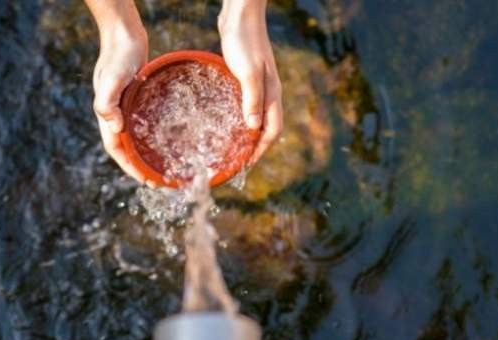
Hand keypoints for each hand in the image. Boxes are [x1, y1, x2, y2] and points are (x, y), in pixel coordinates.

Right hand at [87, 2, 152, 184]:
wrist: (124, 36)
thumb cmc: (118, 57)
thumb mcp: (111, 79)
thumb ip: (107, 103)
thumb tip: (115, 128)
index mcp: (108, 116)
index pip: (117, 150)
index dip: (130, 167)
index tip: (145, 181)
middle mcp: (116, 115)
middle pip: (127, 148)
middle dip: (140, 167)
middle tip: (159, 181)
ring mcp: (126, 108)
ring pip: (136, 138)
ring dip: (146, 154)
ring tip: (162, 167)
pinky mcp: (137, 100)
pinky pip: (144, 124)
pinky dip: (152, 136)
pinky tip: (166, 140)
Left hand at [218, 0, 282, 163]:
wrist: (241, 16)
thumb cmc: (245, 42)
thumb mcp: (248, 72)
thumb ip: (252, 99)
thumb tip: (253, 128)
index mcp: (271, 94)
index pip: (272, 130)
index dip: (261, 150)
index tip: (247, 165)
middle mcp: (268, 93)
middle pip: (267, 128)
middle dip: (255, 147)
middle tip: (238, 162)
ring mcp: (259, 85)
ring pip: (257, 117)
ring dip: (248, 134)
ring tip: (232, 147)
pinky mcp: (247, 78)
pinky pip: (246, 105)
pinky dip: (240, 118)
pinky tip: (225, 120)